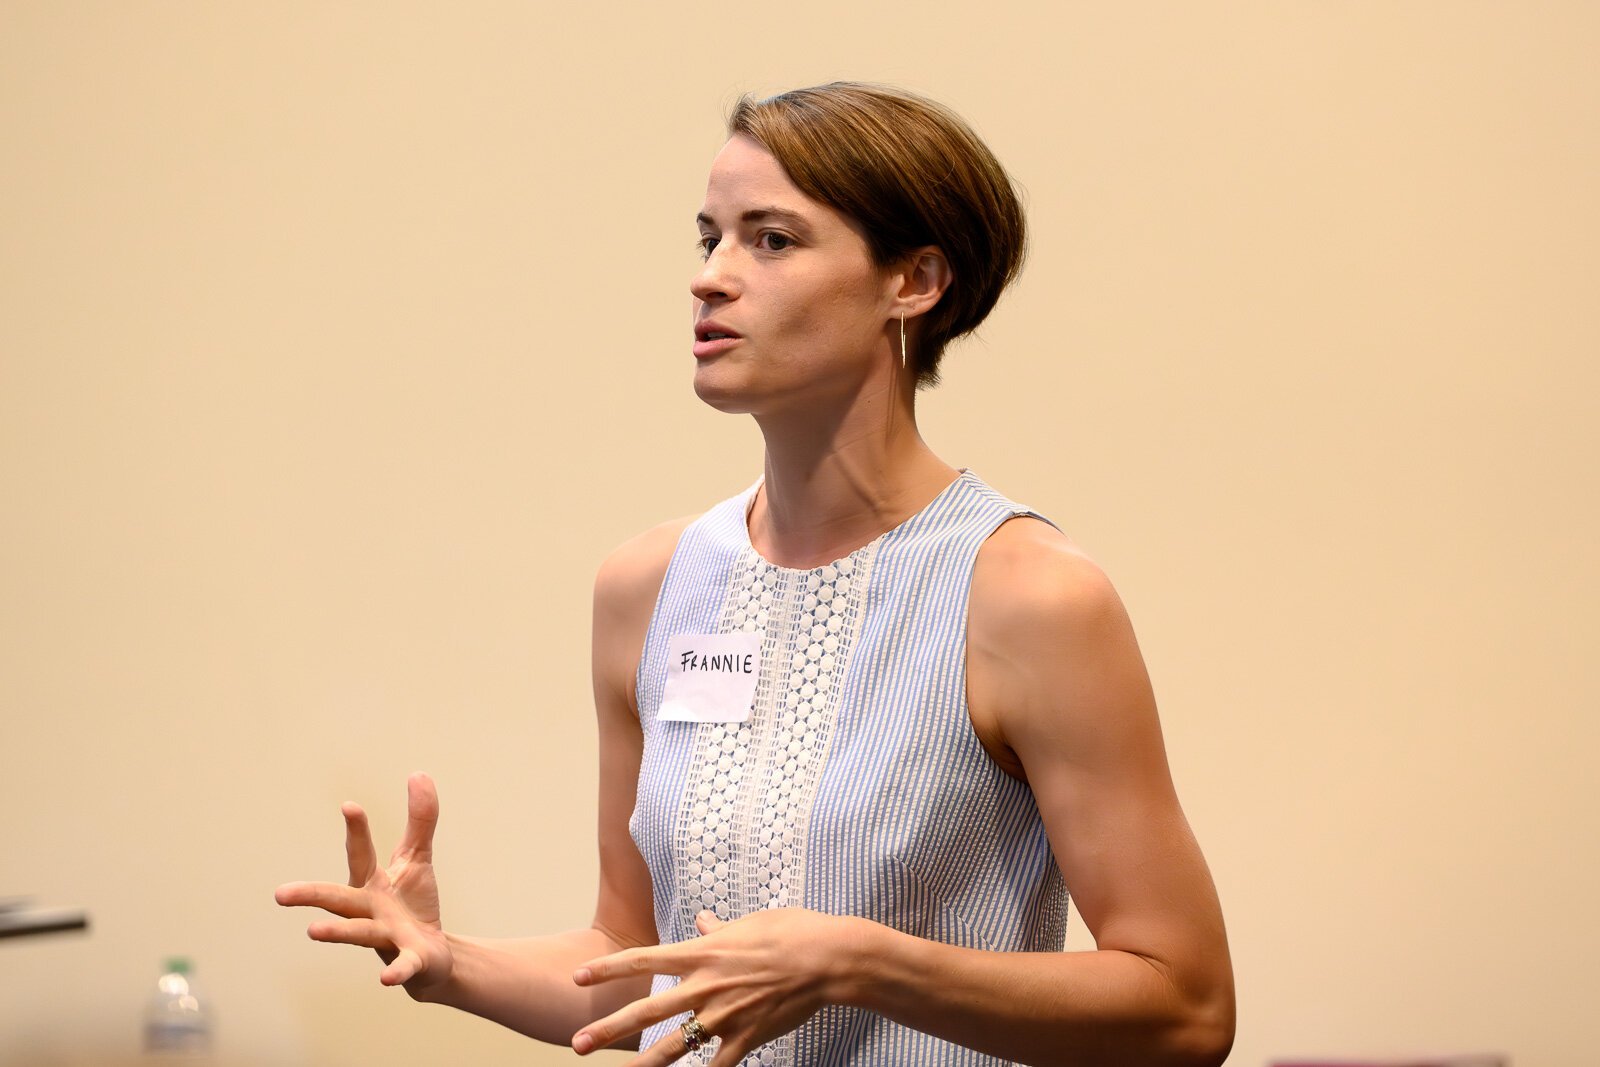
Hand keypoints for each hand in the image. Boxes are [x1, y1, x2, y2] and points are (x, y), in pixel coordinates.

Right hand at [274, 772, 453, 996]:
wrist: (431, 957)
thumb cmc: (414, 905)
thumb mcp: (418, 859)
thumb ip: (420, 820)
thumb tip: (419, 773)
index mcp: (371, 884)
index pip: (361, 854)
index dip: (356, 830)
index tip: (350, 805)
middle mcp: (369, 910)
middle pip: (338, 899)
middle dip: (311, 894)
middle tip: (280, 893)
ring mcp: (385, 937)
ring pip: (359, 933)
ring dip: (338, 933)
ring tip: (312, 932)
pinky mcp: (408, 960)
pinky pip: (400, 966)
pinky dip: (395, 972)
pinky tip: (386, 979)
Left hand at [570, 907, 858, 1064]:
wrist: (826, 960)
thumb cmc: (792, 931)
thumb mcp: (750, 922)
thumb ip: (719, 928)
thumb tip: (703, 920)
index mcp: (702, 953)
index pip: (643, 960)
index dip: (608, 969)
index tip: (578, 976)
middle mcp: (705, 986)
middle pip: (647, 1011)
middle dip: (609, 1029)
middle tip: (577, 1044)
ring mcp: (724, 1016)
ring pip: (675, 1046)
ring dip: (643, 1064)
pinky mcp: (746, 1038)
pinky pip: (718, 1066)